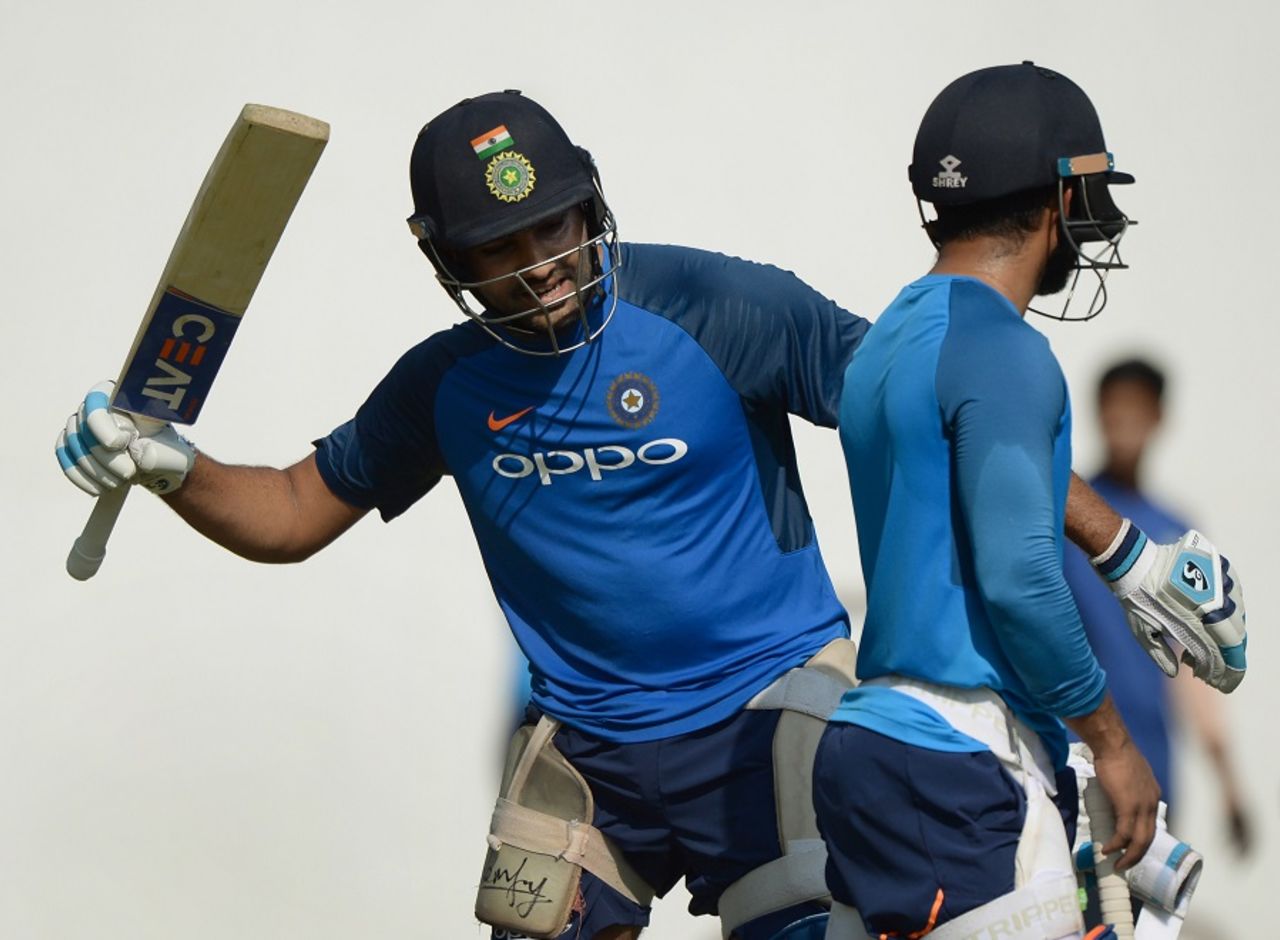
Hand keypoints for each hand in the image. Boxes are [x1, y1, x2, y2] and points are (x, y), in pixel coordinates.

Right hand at [56, 381, 195, 495]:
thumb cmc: (162, 446)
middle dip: (107, 459)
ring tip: (121, 480)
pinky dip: (83, 479)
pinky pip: (66, 462)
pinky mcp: (70, 447)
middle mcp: (92, 406)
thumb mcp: (168, 442)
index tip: (121, 444)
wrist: (154, 461)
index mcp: (117, 395)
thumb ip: (157, 446)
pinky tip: (101, 488)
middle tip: (129, 472)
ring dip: (99, 472)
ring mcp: (78, 426)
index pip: (96, 402)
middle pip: (84, 431)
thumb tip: (142, 456)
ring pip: (74, 449)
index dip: (103, 427)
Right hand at [1091, 737, 1160, 871]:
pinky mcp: (1128, 807)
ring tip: (1117, 863)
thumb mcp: (1129, 774)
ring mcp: (1141, 806)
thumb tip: (1116, 794)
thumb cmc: (1116, 754)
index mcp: (1152, 795)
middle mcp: (1151, 804)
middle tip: (1124, 864)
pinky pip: (1124, 834)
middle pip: (1148, 838)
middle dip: (1136, 855)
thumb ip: (1128, 787)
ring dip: (1128, 856)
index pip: (1150, 825)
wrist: (1112, 744)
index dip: (1140, 839)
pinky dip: (1116, 845)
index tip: (1129, 847)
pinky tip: (1107, 849)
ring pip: (1139, 840)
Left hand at [1093, 522, 1246, 692]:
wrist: (1132, 563)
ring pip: (1238, 611)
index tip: (1220, 681)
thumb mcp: (1143, 632)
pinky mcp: (1216, 565)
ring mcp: (1216, 581)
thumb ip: (1160, 654)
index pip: (1222, 650)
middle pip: (1235, 634)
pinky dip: (1232, 604)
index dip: (1226, 669)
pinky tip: (1220, 613)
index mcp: (1194, 621)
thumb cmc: (1136, 599)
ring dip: (1232, 628)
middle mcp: (1211, 601)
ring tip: (1216, 638)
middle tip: (1218, 662)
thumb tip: (1175, 672)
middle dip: (1231, 653)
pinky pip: (1234, 588)